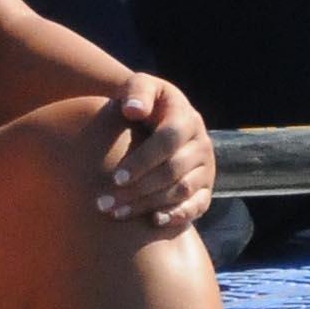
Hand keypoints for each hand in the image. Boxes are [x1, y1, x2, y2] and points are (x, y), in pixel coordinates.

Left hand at [92, 75, 212, 232]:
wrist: (158, 121)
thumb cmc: (141, 104)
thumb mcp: (140, 87)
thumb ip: (137, 91)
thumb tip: (133, 110)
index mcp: (187, 119)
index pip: (169, 141)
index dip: (143, 161)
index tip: (115, 177)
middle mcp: (201, 145)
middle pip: (173, 171)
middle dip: (138, 189)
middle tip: (104, 203)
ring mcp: (205, 169)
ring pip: (181, 191)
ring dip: (148, 205)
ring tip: (115, 213)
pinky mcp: (205, 189)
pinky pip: (198, 206)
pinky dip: (178, 215)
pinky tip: (153, 221)